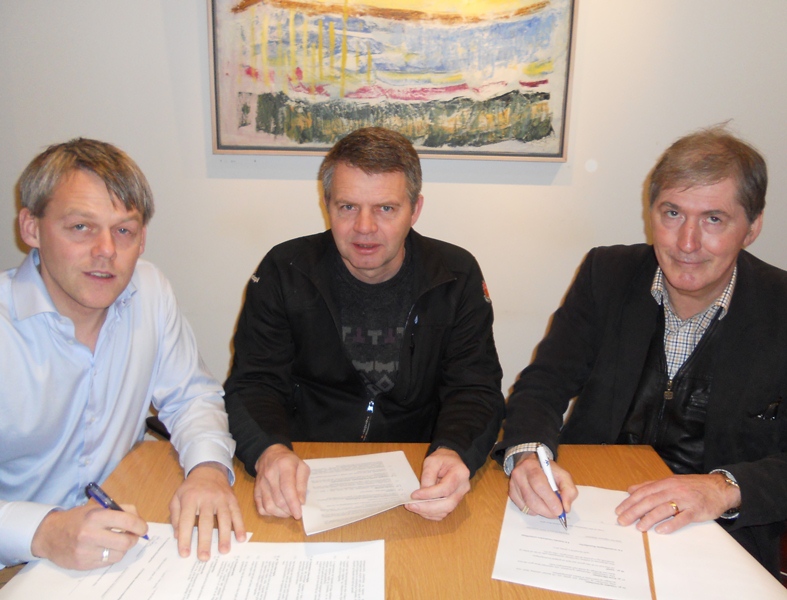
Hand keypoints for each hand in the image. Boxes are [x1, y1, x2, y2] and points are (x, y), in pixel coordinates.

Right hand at [30, 502, 146, 569]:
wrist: (49, 534)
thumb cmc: (78, 519)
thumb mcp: (97, 508)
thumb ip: (120, 510)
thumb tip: (139, 521)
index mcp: (95, 516)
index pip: (127, 521)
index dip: (140, 525)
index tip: (143, 528)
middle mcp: (90, 534)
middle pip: (126, 542)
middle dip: (133, 539)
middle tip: (132, 536)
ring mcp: (86, 551)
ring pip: (119, 554)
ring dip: (122, 548)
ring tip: (116, 542)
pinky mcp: (83, 564)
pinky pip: (108, 562)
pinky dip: (111, 555)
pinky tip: (104, 549)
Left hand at [170, 462, 245, 560]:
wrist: (208, 470)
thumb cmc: (191, 488)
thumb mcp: (177, 497)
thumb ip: (175, 516)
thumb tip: (177, 536)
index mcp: (190, 498)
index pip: (186, 520)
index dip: (185, 538)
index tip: (185, 553)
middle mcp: (206, 498)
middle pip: (206, 522)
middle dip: (205, 541)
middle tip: (204, 557)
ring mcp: (221, 498)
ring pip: (224, 518)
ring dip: (225, 535)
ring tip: (224, 551)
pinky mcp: (232, 499)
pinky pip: (237, 513)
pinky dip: (240, 526)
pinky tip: (241, 538)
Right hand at [253, 444, 309, 519]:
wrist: (269, 454)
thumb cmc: (288, 461)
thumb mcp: (302, 467)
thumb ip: (302, 484)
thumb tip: (301, 502)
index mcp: (284, 466)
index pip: (287, 488)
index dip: (293, 504)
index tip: (298, 514)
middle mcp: (270, 475)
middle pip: (278, 500)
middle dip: (288, 510)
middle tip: (295, 511)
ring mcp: (261, 483)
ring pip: (269, 506)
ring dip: (280, 514)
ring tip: (287, 512)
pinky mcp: (255, 490)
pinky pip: (260, 508)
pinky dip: (270, 513)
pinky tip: (277, 509)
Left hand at [405, 448, 469, 520]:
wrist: (452, 460)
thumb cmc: (442, 458)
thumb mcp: (432, 460)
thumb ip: (428, 475)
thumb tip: (422, 493)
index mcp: (460, 473)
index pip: (445, 489)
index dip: (429, 494)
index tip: (414, 495)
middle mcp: (463, 487)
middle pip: (448, 504)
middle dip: (428, 508)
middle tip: (411, 505)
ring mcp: (460, 496)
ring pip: (446, 511)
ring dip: (428, 512)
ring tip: (414, 507)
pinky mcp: (454, 502)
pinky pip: (444, 512)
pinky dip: (432, 514)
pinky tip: (421, 509)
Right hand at [508, 452, 576, 519]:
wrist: (530, 463)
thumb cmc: (547, 470)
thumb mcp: (562, 474)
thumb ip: (568, 489)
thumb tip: (566, 507)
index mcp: (531, 465)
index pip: (539, 484)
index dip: (549, 499)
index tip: (560, 510)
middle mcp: (519, 474)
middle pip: (531, 498)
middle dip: (546, 510)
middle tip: (557, 514)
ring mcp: (513, 484)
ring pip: (528, 505)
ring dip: (542, 512)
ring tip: (551, 509)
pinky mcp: (511, 493)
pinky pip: (524, 508)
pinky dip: (534, 511)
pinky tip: (540, 504)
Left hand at [615, 473, 740, 533]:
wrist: (719, 487)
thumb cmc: (693, 486)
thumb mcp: (670, 481)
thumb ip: (650, 485)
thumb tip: (630, 490)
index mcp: (665, 483)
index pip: (643, 492)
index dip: (630, 502)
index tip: (619, 510)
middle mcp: (673, 489)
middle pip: (650, 500)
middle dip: (634, 511)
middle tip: (623, 521)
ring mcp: (685, 499)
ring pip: (663, 508)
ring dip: (649, 518)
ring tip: (639, 527)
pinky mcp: (696, 510)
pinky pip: (682, 518)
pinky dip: (671, 524)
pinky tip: (661, 530)